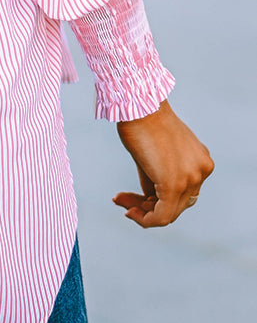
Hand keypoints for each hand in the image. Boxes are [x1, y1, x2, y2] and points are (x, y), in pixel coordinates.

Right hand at [113, 100, 213, 227]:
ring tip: (121, 202)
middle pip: (177, 204)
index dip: (156, 200)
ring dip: (142, 212)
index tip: (133, 197)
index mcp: (200, 161)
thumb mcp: (155, 153)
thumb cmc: (141, 120)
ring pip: (169, 212)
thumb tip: (149, 200)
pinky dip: (144, 218)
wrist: (138, 104)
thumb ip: (157, 177)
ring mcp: (191, 178)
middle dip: (148, 207)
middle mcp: (201, 171)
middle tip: (123, 201)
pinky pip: (162, 216)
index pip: (181, 192)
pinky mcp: (174, 185)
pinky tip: (128, 211)